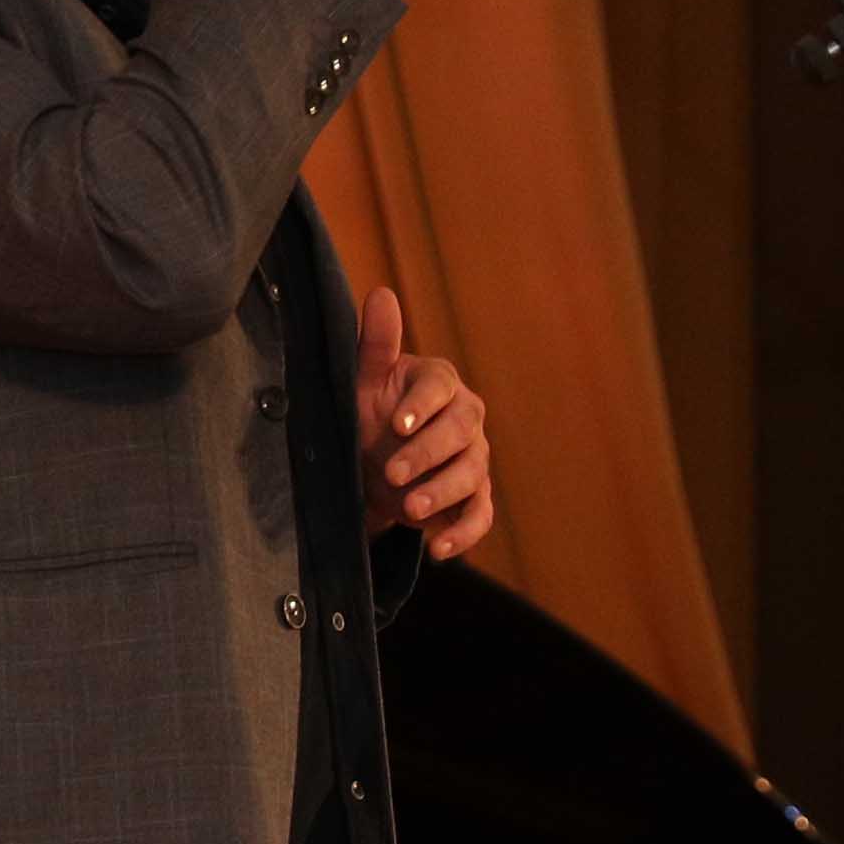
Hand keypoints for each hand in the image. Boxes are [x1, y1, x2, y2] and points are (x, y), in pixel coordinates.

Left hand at [355, 284, 495, 558]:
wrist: (371, 465)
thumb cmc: (369, 413)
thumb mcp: (364, 383)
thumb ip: (375, 344)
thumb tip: (381, 294)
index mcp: (439, 383)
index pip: (440, 387)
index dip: (421, 406)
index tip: (396, 424)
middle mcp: (465, 417)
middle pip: (461, 432)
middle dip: (427, 454)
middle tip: (391, 474)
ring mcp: (474, 458)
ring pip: (472, 474)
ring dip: (442, 493)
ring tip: (410, 510)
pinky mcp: (474, 497)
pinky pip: (480, 515)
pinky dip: (464, 533)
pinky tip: (440, 549)